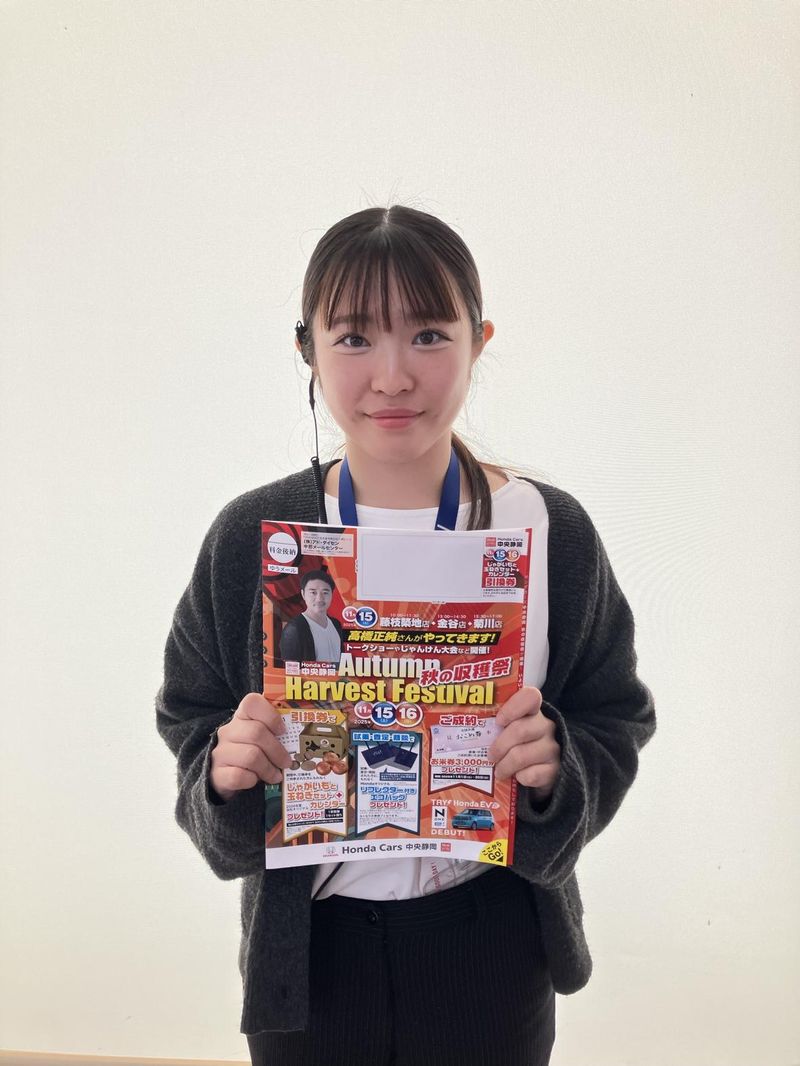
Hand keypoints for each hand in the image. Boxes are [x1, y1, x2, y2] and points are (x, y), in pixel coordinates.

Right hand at [209, 693, 292, 802]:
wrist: (226, 777)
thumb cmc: (252, 752)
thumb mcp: (262, 737)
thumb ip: (277, 732)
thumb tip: (301, 737)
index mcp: (242, 716)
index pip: (252, 702)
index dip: (270, 715)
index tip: (282, 730)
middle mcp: (228, 731)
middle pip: (256, 733)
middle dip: (277, 750)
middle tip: (287, 762)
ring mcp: (221, 752)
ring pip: (251, 756)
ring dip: (268, 769)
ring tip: (276, 776)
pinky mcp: (217, 774)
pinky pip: (239, 776)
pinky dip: (252, 780)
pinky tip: (255, 781)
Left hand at [489, 686, 560, 802]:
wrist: (542, 772)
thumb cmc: (517, 746)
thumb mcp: (508, 731)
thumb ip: (494, 727)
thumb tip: (463, 729)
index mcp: (533, 711)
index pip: (530, 697)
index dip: (513, 707)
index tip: (498, 721)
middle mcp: (546, 726)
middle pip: (520, 730)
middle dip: (499, 746)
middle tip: (490, 756)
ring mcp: (552, 748)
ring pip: (522, 755)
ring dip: (505, 766)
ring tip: (498, 771)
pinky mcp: (555, 770)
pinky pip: (532, 775)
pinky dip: (520, 778)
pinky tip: (517, 778)